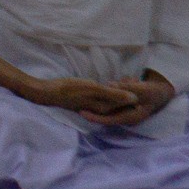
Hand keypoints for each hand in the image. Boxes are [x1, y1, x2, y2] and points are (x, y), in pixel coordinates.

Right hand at [26, 77, 140, 117]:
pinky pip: (106, 97)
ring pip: (115, 99)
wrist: (47, 92)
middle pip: (123, 102)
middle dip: (131, 91)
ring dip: (122, 90)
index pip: (128, 103)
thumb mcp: (93, 89)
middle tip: (136, 78)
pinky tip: (112, 83)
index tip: (141, 82)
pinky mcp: (89, 101)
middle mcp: (102, 110)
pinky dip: (112, 90)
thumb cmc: (70, 90)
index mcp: (106, 109)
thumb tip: (135, 98)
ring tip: (129, 79)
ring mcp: (95, 106)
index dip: (136, 92)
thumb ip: (114, 94)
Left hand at [76, 74, 175, 127]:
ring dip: (111, 93)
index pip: (108, 120)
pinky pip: (114, 99)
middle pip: (106, 113)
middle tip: (89, 94)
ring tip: (127, 83)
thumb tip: (108, 86)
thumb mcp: (141, 89)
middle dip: (98, 103)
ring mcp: (124, 112)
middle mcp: (125, 118)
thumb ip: (125, 88)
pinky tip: (130, 81)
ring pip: (110, 104)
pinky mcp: (122, 106)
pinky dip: (117, 89)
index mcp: (130, 118)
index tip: (81, 112)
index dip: (94, 117)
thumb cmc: (152, 91)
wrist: (161, 91)